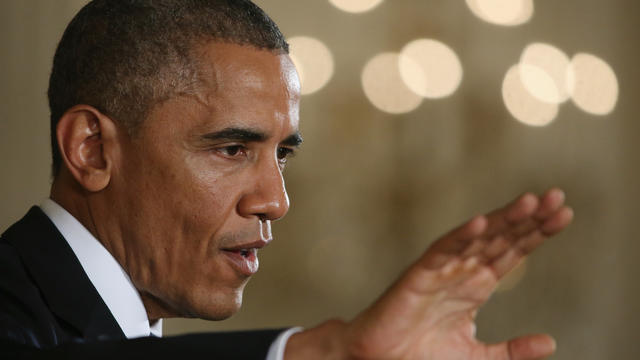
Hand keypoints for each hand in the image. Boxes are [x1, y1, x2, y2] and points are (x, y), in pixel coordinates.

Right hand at [285, 188, 572, 359]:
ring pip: (476, 238)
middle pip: (501, 238)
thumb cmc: (421, 355)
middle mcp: (462, 272)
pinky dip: (460, 237)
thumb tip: (550, 342)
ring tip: (531, 202)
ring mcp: (442, 271)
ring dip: (503, 219)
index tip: (563, 214)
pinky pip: (441, 252)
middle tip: (557, 196)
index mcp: (476, 285)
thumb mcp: (477, 356)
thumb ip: (512, 350)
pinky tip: (481, 223)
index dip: (537, 233)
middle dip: (529, 218)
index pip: (512, 252)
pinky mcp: (418, 276)